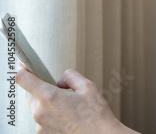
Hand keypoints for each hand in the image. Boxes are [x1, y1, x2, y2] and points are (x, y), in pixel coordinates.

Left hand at [15, 63, 130, 133]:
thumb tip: (63, 79)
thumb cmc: (96, 117)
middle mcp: (41, 113)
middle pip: (30, 94)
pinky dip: (52, 116)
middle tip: (59, 90)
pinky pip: (43, 120)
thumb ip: (71, 76)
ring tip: (69, 108)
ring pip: (37, 108)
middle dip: (41, 89)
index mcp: (50, 97)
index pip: (24, 80)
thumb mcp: (88, 87)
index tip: (22, 66)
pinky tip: (68, 117)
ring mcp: (41, 126)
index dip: (22, 69)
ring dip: (48, 104)